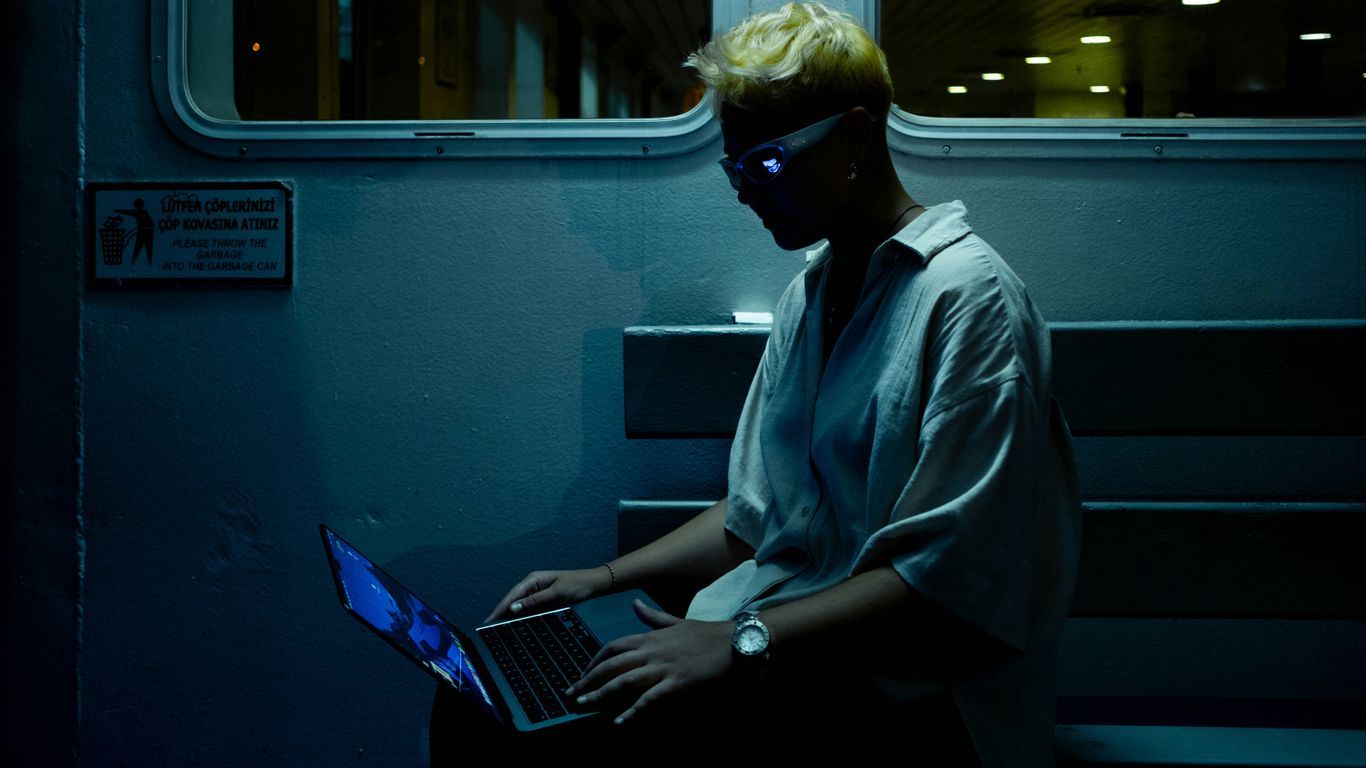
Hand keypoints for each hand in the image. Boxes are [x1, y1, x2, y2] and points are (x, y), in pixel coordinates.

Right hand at [484, 567, 610, 622]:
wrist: (593, 584)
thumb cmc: (576, 585)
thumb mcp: (556, 593)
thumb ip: (535, 601)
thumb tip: (514, 608)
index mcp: (533, 579)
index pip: (512, 595)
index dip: (500, 608)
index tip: (489, 620)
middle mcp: (532, 585)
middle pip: (513, 601)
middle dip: (501, 614)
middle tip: (489, 629)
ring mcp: (537, 593)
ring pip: (520, 606)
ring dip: (510, 617)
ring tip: (498, 630)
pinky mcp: (543, 601)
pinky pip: (529, 610)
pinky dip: (522, 618)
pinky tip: (516, 626)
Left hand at [565, 599, 732, 724]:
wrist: (733, 642)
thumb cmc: (705, 634)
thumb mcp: (675, 622)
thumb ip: (652, 617)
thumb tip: (635, 605)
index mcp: (650, 637)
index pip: (612, 647)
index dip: (593, 660)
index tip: (582, 673)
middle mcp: (651, 651)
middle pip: (611, 665)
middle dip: (588, 679)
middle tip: (571, 693)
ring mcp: (663, 667)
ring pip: (624, 680)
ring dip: (601, 693)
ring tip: (584, 705)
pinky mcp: (677, 682)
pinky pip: (649, 698)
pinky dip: (633, 710)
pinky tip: (620, 721)